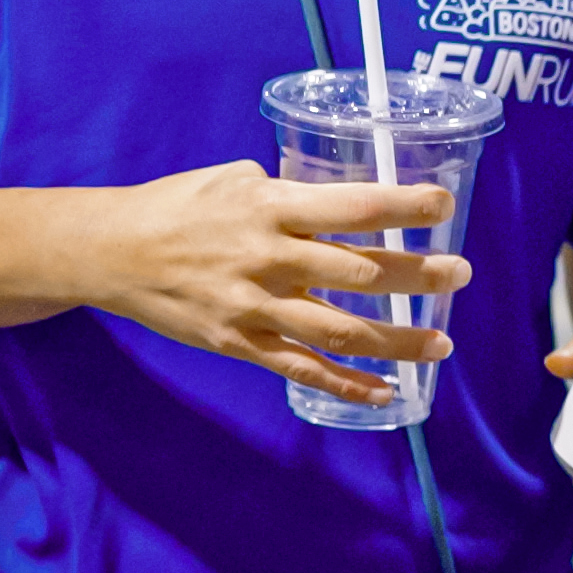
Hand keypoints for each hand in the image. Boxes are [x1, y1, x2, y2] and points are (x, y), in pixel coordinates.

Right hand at [66, 161, 465, 406]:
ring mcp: (254, 307)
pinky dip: (347, 385)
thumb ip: (290, 192)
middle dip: (419, 275)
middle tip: (462, 275)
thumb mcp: (235, 179)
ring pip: (340, 332)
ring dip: (397, 341)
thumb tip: (342, 201)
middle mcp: (269, 258)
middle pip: (360, 273)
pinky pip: (302, 369)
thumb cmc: (178, 205)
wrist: (110, 252)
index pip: (353, 206)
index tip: (445, 206)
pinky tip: (385, 392)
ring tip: (442, 344)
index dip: (404, 207)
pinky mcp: (239, 344)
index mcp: (272, 207)